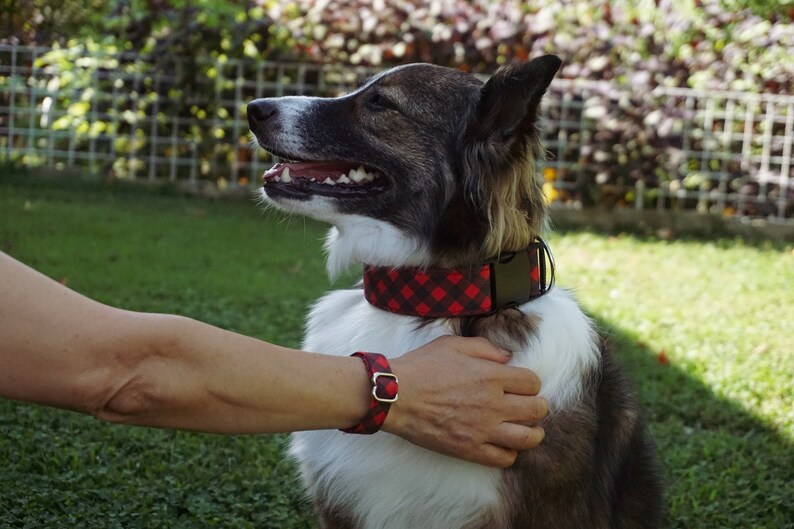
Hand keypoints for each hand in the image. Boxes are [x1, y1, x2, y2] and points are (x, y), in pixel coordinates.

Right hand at [384, 336, 547, 467]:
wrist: (395, 396)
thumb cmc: (422, 366)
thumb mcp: (453, 344)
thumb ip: (485, 348)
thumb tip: (507, 357)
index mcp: (491, 376)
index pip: (533, 383)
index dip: (530, 383)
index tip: (522, 385)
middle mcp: (493, 404)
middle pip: (537, 410)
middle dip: (538, 406)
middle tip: (530, 406)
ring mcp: (483, 429)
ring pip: (528, 438)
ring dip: (533, 433)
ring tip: (528, 429)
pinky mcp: (470, 449)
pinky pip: (504, 458)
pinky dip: (510, 453)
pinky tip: (504, 445)